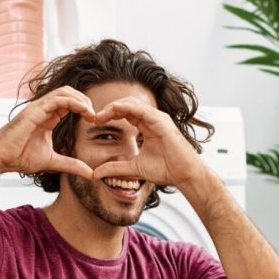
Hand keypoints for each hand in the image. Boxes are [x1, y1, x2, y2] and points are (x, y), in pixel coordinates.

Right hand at [0, 87, 96, 178]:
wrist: (0, 158)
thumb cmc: (19, 157)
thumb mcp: (53, 162)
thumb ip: (72, 165)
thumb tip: (91, 173)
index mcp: (48, 117)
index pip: (69, 103)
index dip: (84, 108)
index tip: (95, 121)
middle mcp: (44, 109)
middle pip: (69, 93)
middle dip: (86, 101)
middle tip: (96, 116)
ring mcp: (38, 108)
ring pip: (64, 92)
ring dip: (82, 100)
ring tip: (92, 114)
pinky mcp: (35, 110)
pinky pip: (57, 99)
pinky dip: (74, 102)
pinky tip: (85, 112)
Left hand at [89, 97, 203, 188]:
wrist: (184, 175)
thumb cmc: (166, 170)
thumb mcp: (134, 168)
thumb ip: (116, 168)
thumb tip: (96, 173)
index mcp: (147, 126)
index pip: (125, 113)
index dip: (109, 115)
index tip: (94, 122)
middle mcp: (152, 118)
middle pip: (126, 104)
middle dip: (109, 108)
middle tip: (94, 117)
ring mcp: (157, 118)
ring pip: (131, 103)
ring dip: (114, 106)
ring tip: (100, 115)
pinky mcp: (161, 121)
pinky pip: (140, 109)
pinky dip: (125, 107)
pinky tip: (113, 111)